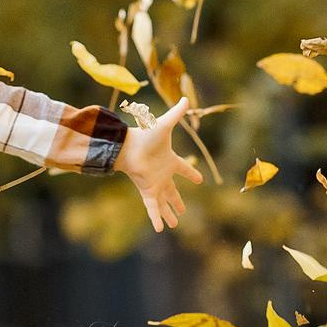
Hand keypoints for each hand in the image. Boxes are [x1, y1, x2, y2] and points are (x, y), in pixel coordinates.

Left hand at [115, 96, 203, 232]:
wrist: (126, 146)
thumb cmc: (146, 136)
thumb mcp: (165, 125)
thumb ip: (176, 113)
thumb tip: (185, 97)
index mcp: (169, 160)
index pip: (184, 168)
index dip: (191, 174)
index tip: (200, 180)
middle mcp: (162, 175)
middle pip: (172, 191)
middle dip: (177, 201)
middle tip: (183, 211)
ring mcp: (155, 184)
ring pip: (164, 202)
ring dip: (169, 214)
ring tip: (175, 225)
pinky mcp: (147, 191)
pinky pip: (153, 208)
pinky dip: (156, 218)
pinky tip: (160, 229)